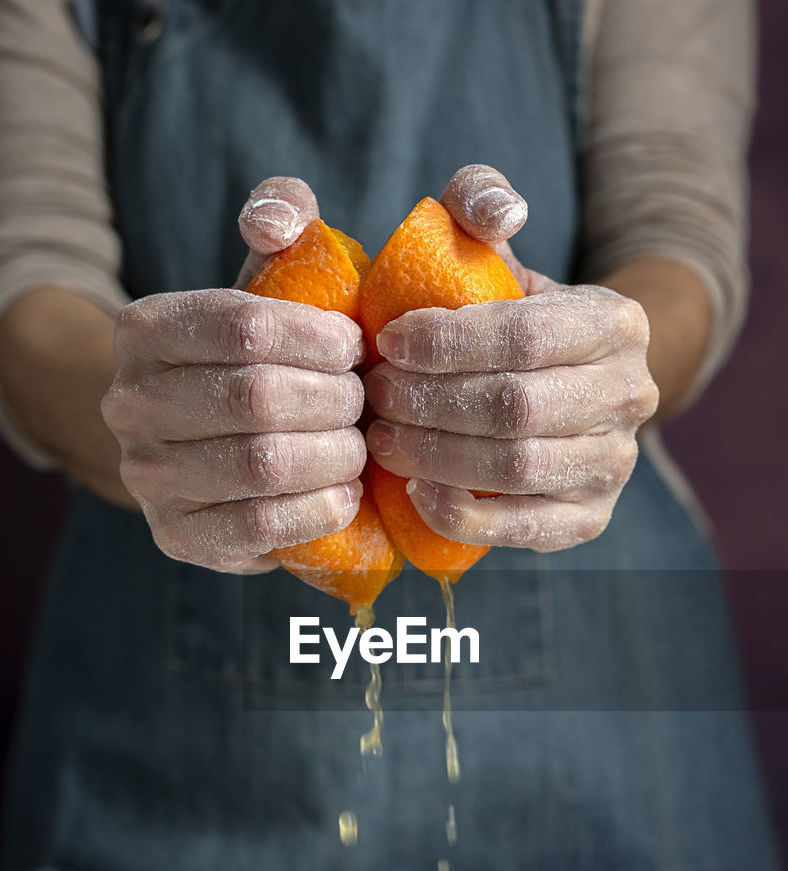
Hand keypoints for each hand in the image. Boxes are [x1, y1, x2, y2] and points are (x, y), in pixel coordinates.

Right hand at [102, 177, 365, 572]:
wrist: (200, 443)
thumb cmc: (254, 356)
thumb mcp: (263, 278)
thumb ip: (280, 218)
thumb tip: (275, 222)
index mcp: (143, 329)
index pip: (246, 328)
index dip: (319, 340)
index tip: (355, 348)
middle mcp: (129, 403)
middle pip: (258, 399)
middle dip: (335, 401)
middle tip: (364, 402)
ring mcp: (146, 476)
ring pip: (264, 465)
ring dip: (334, 456)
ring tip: (357, 446)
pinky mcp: (176, 535)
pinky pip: (261, 526)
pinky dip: (318, 509)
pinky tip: (344, 493)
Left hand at [363, 165, 658, 551]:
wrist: (571, 387)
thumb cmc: (512, 318)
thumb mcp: (500, 255)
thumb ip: (480, 206)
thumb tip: (498, 212)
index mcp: (615, 323)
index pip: (526, 336)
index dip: (447, 343)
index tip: (387, 341)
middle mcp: (631, 395)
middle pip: (517, 408)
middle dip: (430, 404)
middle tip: (374, 395)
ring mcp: (614, 464)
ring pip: (517, 469)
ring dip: (436, 457)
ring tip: (382, 440)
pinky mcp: (589, 519)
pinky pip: (521, 528)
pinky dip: (461, 516)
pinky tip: (415, 492)